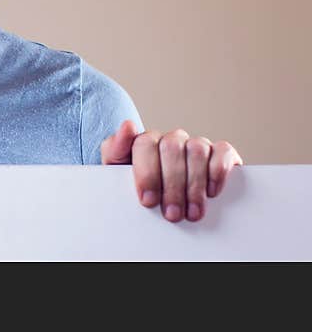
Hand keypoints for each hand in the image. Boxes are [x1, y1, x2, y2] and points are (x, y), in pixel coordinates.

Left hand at [101, 120, 242, 222]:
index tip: (148, 200)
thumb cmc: (141, 189)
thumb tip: (128, 124)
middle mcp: (171, 140)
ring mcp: (196, 144)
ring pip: (196, 150)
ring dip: (194, 185)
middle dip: (171, 185)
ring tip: (191, 212)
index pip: (145, 144)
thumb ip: (115, 149)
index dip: (147, 173)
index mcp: (145, 141)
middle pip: (171, 149)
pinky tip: (212, 192)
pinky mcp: (220, 153)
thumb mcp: (117, 172)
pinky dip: (218, 171)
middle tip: (171, 213)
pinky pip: (222, 152)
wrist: (160, 201)